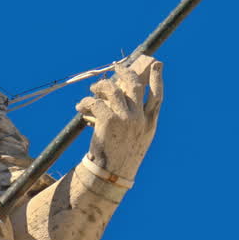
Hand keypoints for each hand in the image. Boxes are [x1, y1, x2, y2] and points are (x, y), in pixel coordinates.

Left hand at [76, 57, 163, 180]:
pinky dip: (85, 102)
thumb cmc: (122, 157)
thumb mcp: (137, 139)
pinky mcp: (108, 120)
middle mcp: (139, 118)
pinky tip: (80, 107)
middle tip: (116, 68)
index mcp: (149, 123)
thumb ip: (136, 119)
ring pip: (112, 90)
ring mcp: (125, 118)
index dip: (158, 79)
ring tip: (93, 90)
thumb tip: (121, 97)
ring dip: (100, 86)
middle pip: (134, 86)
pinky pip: (95, 102)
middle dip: (125, 73)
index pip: (158, 96)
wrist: (111, 174)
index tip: (157, 65)